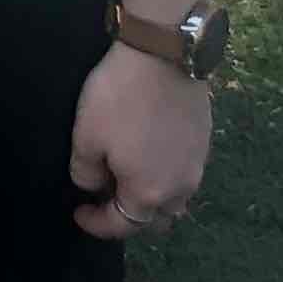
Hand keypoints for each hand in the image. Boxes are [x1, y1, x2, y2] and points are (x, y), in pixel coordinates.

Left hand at [68, 40, 212, 239]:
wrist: (164, 55)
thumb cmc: (119, 99)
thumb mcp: (86, 137)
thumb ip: (86, 172)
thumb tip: (94, 185)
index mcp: (148, 194)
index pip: (122, 225)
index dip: (96, 224)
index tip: (77, 212)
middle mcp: (179, 189)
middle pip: (155, 219)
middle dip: (130, 215)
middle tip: (105, 196)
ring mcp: (197, 166)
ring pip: (175, 198)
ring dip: (152, 196)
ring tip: (128, 176)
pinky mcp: (205, 142)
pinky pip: (184, 173)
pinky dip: (165, 174)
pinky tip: (149, 153)